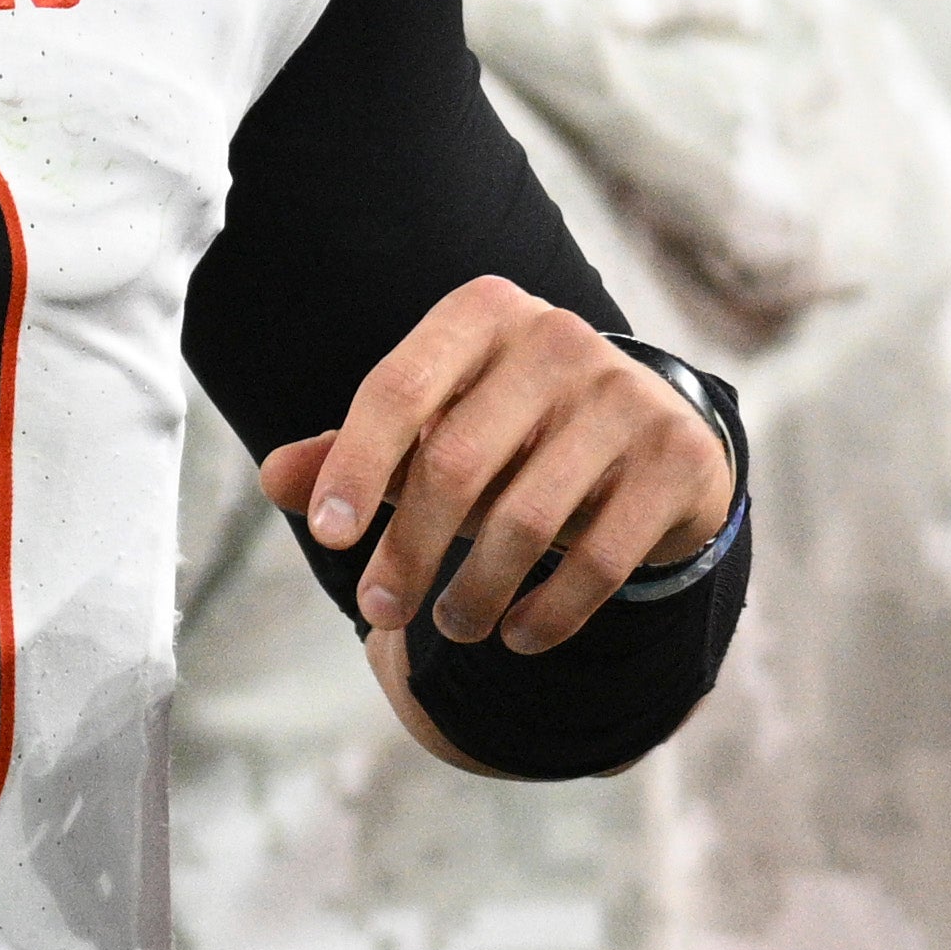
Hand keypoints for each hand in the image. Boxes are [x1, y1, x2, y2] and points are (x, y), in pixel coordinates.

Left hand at [265, 277, 735, 656]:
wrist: (649, 434)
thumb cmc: (513, 432)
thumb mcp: (433, 431)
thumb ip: (354, 453)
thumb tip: (274, 479)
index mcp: (483, 314)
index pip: (398, 389)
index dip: (354, 465)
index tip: (328, 536)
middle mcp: (557, 339)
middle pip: (454, 463)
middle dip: (406, 551)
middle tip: (380, 609)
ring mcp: (626, 395)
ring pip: (525, 521)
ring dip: (475, 593)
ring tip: (453, 626)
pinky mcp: (676, 457)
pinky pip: (598, 558)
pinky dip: (548, 612)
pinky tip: (519, 635)